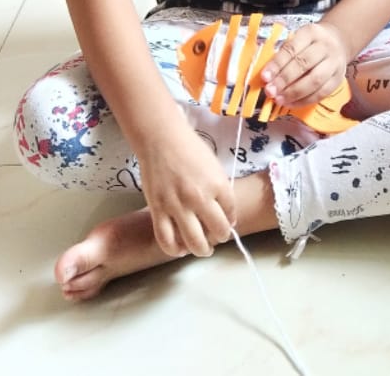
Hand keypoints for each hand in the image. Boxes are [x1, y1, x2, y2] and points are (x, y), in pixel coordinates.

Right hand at [139, 122, 235, 258]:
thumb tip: (225, 215)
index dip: (230, 221)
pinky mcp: (157, 210)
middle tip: (216, 236)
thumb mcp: (213, 166)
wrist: (160, 138)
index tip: (226, 221)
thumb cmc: (189, 148)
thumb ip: (220, 189)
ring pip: (194, 243)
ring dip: (201, 249)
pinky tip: (179, 248)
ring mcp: (177, 206)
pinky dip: (174, 250)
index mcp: (217, 184)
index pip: (231, 214)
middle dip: (220, 237)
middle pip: (218, 232)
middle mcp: (200, 198)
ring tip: (201, 248)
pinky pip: (166, 240)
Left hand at [260, 20, 347, 107]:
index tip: (264, 77)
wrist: (338, 41)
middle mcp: (325, 46)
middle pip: (304, 64)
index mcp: (311, 32)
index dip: (277, 64)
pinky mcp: (338, 79)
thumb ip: (284, 54)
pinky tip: (291, 103)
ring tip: (279, 99)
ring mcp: (335, 63)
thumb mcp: (298, 38)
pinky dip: (304, 101)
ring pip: (315, 81)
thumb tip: (267, 75)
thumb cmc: (310, 42)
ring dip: (294, 93)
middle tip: (270, 91)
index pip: (292, 49)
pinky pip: (322, 93)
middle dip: (284, 80)